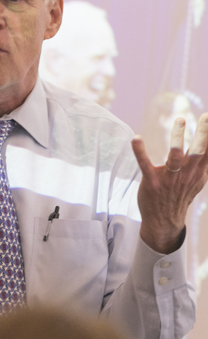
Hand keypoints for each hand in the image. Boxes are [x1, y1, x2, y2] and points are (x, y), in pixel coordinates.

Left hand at [132, 113, 207, 253]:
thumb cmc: (180, 194)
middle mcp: (186, 174)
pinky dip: (140, 151)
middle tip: (206, 117)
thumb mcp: (197, 180)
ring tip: (181, 120)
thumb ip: (203, 162)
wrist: (164, 221)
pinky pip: (145, 164)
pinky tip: (136, 138)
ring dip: (178, 138)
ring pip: (176, 156)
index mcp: (197, 172)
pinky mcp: (152, 182)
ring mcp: (169, 178)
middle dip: (203, 133)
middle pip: (198, 151)